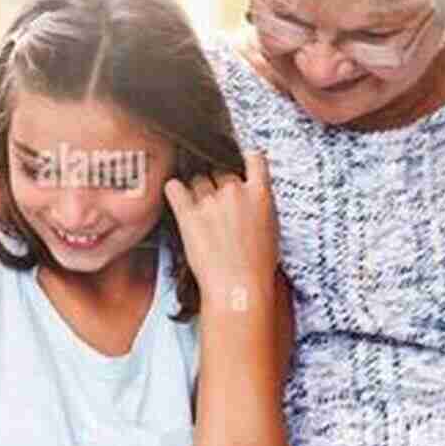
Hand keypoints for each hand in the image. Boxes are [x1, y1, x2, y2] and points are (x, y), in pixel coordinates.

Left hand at [163, 151, 279, 301]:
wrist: (239, 288)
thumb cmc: (257, 266)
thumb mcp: (271, 228)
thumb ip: (259, 205)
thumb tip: (250, 196)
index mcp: (260, 193)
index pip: (253, 157)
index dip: (244, 160)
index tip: (239, 164)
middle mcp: (235, 192)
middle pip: (219, 171)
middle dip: (217, 184)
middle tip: (216, 206)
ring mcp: (210, 202)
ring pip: (197, 179)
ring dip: (197, 191)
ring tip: (199, 211)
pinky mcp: (188, 214)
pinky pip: (174, 188)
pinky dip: (174, 190)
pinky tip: (176, 197)